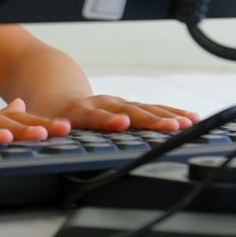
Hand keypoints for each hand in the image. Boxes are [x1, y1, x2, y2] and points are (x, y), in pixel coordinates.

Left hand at [50, 95, 198, 131]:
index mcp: (78, 111)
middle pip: (128, 111)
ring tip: (187, 124)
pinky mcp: (129, 106)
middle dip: (150, 120)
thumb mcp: (44, 125)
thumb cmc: (52, 116)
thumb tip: (49, 141)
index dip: (108, 120)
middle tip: (171, 127)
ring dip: (166, 116)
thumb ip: (49, 133)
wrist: (58, 96)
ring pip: (144, 109)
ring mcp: (117, 104)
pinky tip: (191, 119)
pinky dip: (171, 114)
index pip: (94, 116)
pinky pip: (152, 109)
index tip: (122, 123)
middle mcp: (101, 104)